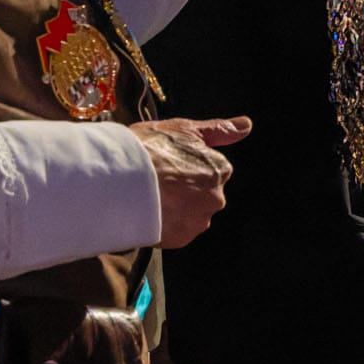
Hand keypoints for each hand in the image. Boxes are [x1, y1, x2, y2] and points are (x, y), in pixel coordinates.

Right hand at [128, 116, 250, 247]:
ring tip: (150, 195)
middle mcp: (216, 198)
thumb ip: (219, 130)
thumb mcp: (183, 129)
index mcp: (219, 170)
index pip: (210, 169)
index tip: (167, 163)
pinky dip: (164, 223)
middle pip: (202, 193)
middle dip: (183, 189)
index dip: (186, 165)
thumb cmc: (148, 149)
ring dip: (175, 207)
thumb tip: (246, 125)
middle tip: (156, 179)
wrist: (116, 181)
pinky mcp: (181, 238)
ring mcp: (198, 220)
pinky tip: (148, 210)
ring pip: (190, 213)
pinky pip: (176, 230)